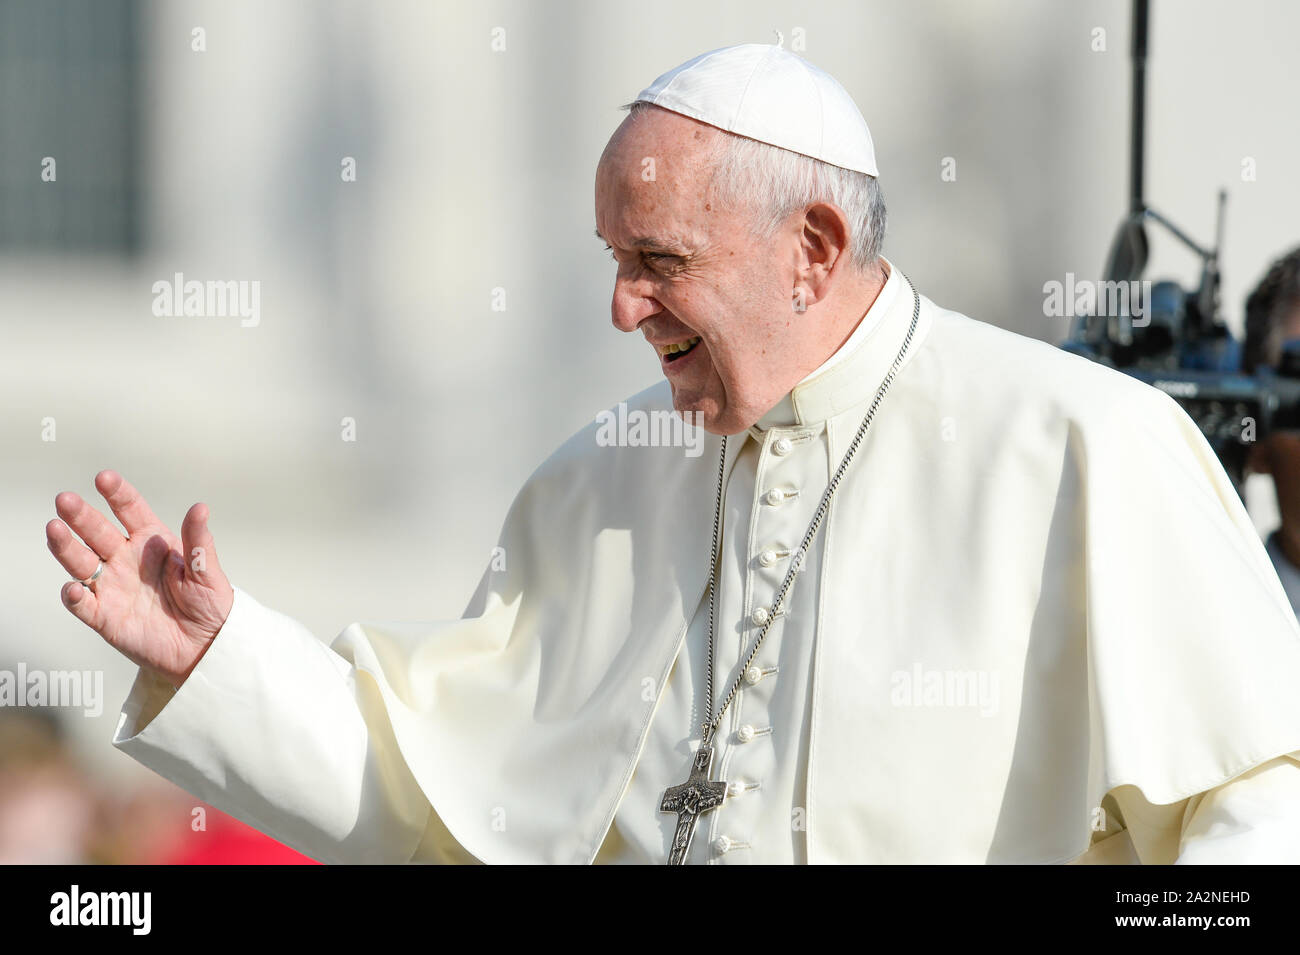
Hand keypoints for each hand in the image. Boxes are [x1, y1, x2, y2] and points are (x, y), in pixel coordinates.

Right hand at [45, 470, 233, 687]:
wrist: (205, 647)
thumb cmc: (208, 605)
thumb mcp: (208, 572)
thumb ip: (198, 543)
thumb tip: (200, 507)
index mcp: (152, 541)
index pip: (130, 511)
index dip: (117, 494)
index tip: (104, 478)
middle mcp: (126, 559)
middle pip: (98, 532)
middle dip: (81, 516)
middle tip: (66, 500)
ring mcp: (112, 586)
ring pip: (81, 562)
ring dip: (66, 546)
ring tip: (55, 529)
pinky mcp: (104, 616)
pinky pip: (82, 604)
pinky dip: (74, 596)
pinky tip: (74, 587)